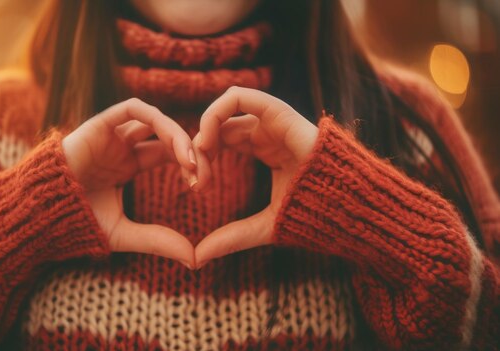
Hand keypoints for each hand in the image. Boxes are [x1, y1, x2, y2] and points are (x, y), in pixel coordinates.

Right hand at [62, 98, 196, 267]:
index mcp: (129, 164)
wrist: (39, 214)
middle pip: (166, 135)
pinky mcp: (99, 124)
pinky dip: (157, 118)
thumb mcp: (122, 233)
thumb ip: (157, 240)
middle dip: (189, 149)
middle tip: (202, 172)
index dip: (190, 164)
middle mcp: (122, 145)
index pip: (169, 154)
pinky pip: (132, 108)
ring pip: (153, 119)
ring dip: (177, 134)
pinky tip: (173, 142)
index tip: (202, 185)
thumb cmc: (75, 222)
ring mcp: (111, 133)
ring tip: (190, 159)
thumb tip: (195, 260)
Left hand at [192, 87, 318, 267]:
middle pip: (219, 126)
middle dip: (198, 149)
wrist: (354, 210)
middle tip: (192, 178)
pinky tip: (207, 141)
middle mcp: (268, 131)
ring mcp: (275, 120)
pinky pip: (241, 97)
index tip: (194, 186)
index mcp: (264, 148)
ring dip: (204, 130)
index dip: (200, 159)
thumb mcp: (265, 227)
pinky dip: (215, 112)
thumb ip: (232, 237)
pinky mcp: (281, 114)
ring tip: (197, 158)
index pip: (221, 141)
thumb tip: (197, 258)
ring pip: (226, 107)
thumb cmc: (318, 216)